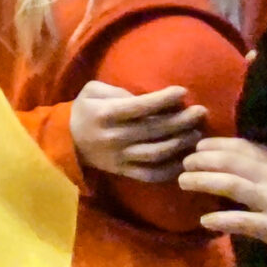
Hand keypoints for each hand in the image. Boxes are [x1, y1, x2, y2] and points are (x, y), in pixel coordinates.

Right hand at [70, 81, 207, 181]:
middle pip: (154, 130)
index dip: (164, 99)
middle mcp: (115, 137)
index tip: (183, 91)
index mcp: (106, 114)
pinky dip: (171, 170)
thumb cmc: (85, 110)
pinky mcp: (124, 172)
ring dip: (180, 144)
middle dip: (181, 120)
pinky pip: (151, 175)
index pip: (140, 107)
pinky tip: (185, 160)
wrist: (66, 141)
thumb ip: (119, 91)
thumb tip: (149, 99)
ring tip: (196, 133)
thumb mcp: (94, 91)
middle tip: (201, 112)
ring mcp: (120, 158)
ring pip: (157, 154)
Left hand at [179, 137, 266, 266]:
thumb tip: (254, 165)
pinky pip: (241, 221)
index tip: (200, 144)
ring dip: (203, 180)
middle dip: (203, 158)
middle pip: (232, 161)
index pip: (245, 147)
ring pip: (230, 184)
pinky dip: (220, 219)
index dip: (219, 144)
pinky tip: (205, 220)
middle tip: (184, 160)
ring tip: (183, 181)